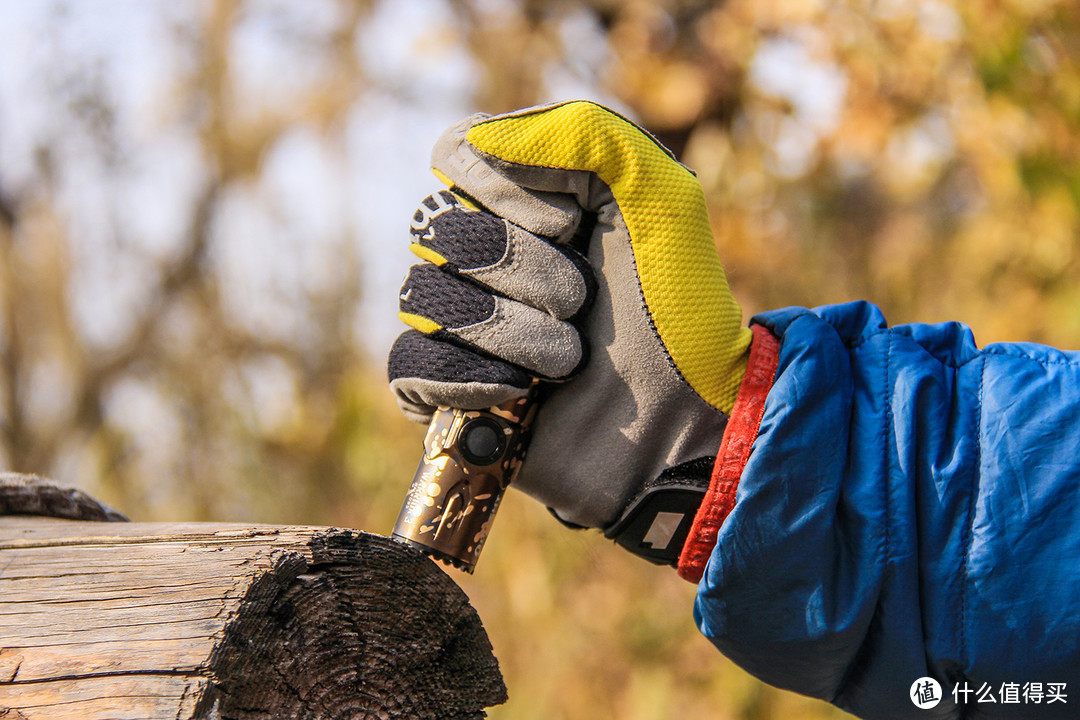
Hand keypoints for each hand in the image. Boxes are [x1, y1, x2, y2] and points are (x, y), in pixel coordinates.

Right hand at [389, 101, 750, 556]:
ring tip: (570, 360)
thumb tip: (474, 146)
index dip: (507, 192)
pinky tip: (521, 394)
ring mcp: (461, 323)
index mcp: (523, 198)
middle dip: (525, 270)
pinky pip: (410, 367)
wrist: (685, 417)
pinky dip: (467, 377)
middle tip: (584, 303)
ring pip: (424, 298)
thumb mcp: (658, 195)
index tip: (574, 226)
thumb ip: (583, 134)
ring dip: (512, 331)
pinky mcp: (448, 391)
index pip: (458, 156)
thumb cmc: (676, 308)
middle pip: (439, 230)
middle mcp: (483, 255)